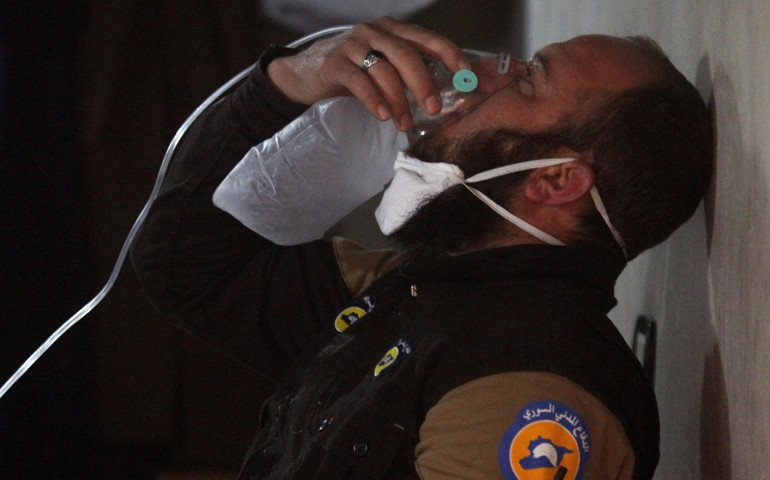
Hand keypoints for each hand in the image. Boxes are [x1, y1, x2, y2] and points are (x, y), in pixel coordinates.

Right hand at [266, 17, 469, 130]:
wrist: (302, 74)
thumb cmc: (350, 73)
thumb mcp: (381, 67)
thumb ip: (406, 74)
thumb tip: (441, 98)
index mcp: (392, 30)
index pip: (427, 39)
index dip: (449, 55)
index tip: (466, 75)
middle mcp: (374, 32)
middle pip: (407, 54)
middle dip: (424, 83)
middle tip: (435, 108)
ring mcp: (352, 44)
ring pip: (384, 70)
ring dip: (399, 100)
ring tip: (404, 123)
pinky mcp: (333, 63)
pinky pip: (358, 80)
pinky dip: (373, 99)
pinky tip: (382, 115)